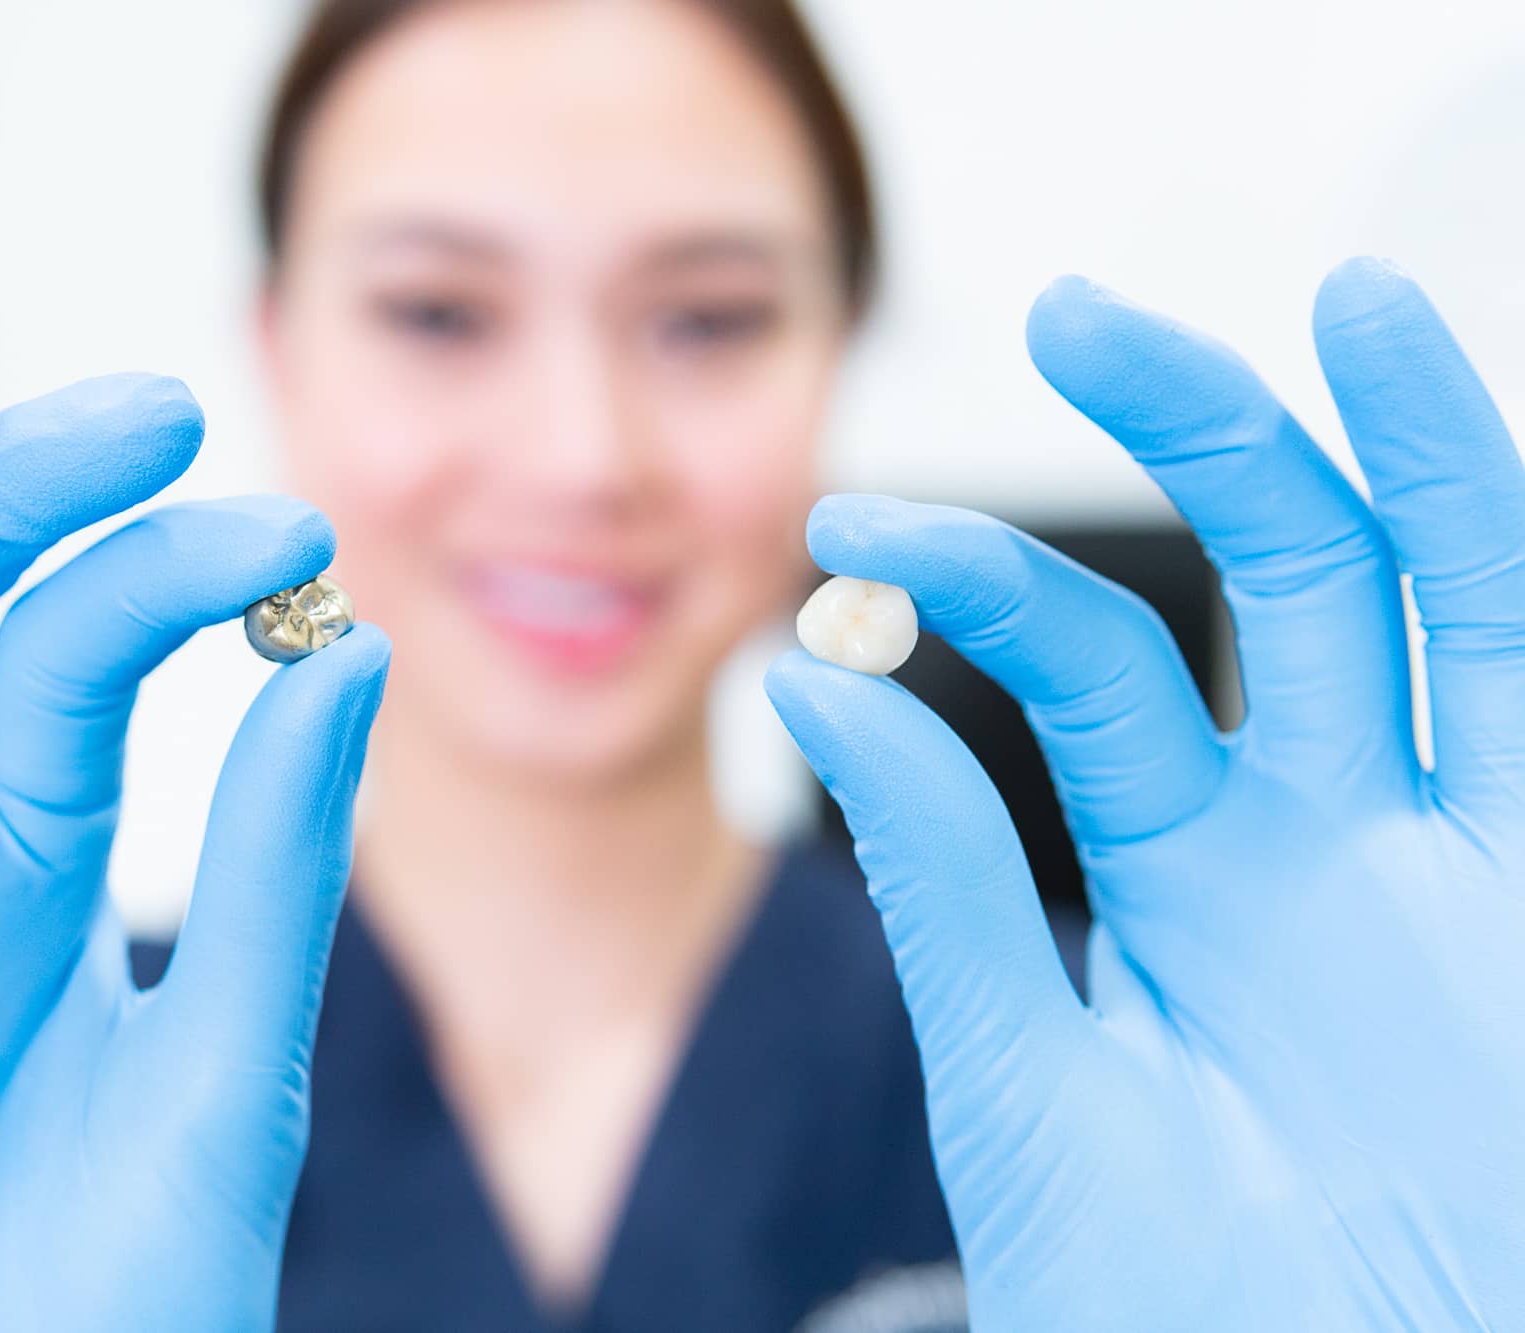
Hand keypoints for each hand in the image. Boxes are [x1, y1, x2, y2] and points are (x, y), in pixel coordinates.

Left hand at [767, 260, 1524, 1329]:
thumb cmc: (1153, 1308)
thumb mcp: (1027, 1077)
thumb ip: (945, 876)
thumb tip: (810, 682)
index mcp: (1198, 875)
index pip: (1101, 661)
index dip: (980, 578)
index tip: (846, 531)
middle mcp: (1339, 849)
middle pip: (1295, 581)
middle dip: (1204, 432)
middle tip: (1072, 312)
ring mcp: (1466, 882)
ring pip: (1462, 612)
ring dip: (1419, 455)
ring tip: (1350, 301)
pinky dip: (1519, 582)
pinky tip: (1477, 464)